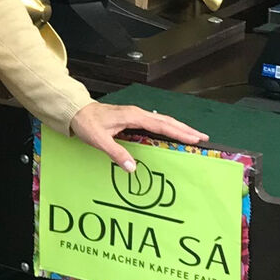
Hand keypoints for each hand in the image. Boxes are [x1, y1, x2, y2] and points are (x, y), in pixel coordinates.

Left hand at [69, 103, 206, 171]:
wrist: (76, 111)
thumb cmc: (87, 123)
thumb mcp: (99, 140)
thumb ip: (116, 152)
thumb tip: (133, 168)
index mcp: (133, 116)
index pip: (161, 125)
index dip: (178, 132)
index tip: (194, 138)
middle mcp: (137, 113)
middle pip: (167, 120)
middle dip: (185, 128)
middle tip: (203, 137)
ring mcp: (135, 114)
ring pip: (162, 120)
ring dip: (178, 127)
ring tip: (193, 135)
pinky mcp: (132, 117)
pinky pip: (155, 122)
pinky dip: (168, 127)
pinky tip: (172, 133)